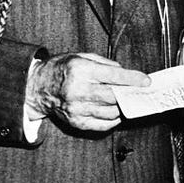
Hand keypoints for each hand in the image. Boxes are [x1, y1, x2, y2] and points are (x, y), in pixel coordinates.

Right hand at [26, 52, 149, 131]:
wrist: (37, 87)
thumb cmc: (62, 69)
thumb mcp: (82, 57)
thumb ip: (106, 64)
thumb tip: (126, 74)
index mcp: (81, 71)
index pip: (114, 76)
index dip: (133, 79)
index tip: (146, 81)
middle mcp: (77, 91)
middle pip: (113, 97)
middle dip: (129, 94)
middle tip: (138, 92)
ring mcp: (75, 109)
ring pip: (109, 112)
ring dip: (121, 107)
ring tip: (125, 101)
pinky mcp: (74, 122)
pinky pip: (100, 125)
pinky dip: (112, 120)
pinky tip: (115, 112)